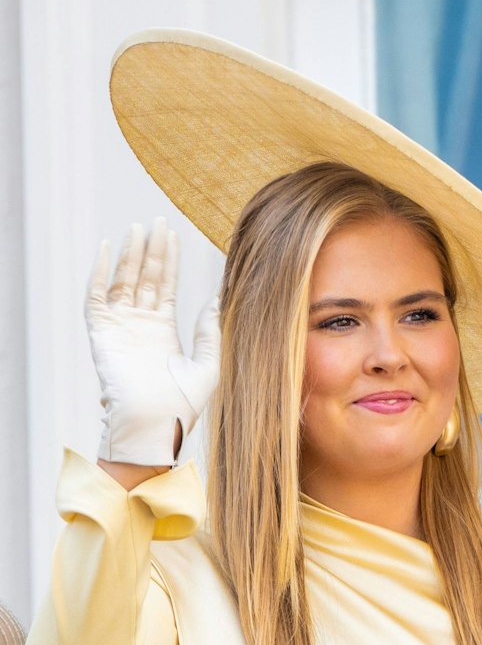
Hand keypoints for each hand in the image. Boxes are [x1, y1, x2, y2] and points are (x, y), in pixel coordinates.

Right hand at [86, 219, 220, 466]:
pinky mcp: (102, 332)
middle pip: (145, 278)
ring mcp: (119, 327)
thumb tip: (222, 299)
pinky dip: (101, 273)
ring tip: (139, 228)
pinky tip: (109, 250)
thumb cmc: (183, 403)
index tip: (174, 236)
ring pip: (123, 281)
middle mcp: (139, 325)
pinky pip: (97, 296)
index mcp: (163, 331)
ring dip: (130, 255)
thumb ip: (213, 330)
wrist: (155, 422)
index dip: (168, 261)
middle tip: (159, 222)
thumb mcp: (210, 363)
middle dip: (151, 250)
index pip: (165, 286)